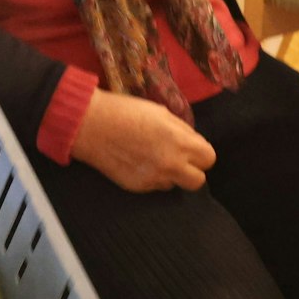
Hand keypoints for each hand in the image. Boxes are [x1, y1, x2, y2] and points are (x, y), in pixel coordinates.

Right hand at [68, 91, 214, 191]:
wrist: (90, 124)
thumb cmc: (125, 111)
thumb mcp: (160, 112)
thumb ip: (181, 130)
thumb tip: (191, 142)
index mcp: (180, 141)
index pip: (209, 158)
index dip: (200, 152)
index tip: (190, 147)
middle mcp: (171, 164)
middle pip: (198, 181)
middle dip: (191, 170)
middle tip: (178, 158)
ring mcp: (154, 178)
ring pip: (174, 185)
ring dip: (170, 174)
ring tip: (153, 158)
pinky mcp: (137, 187)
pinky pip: (154, 186)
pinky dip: (151, 177)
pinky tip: (137, 162)